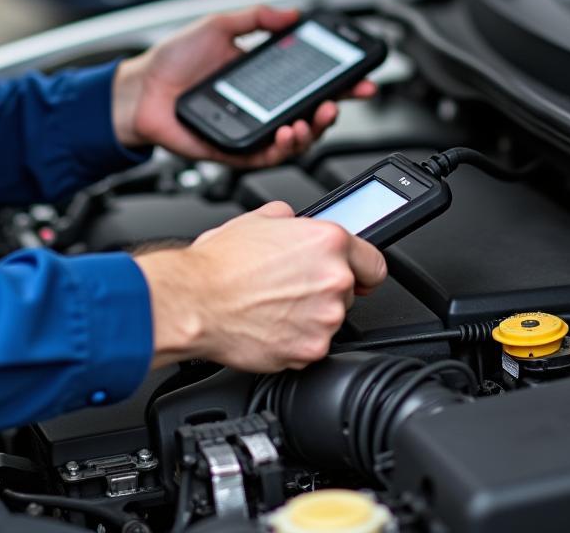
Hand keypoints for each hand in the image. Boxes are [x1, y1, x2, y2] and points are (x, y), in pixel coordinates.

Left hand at [111, 5, 376, 166]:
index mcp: (264, 80)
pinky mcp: (234, 151)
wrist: (139, 89)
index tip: (363, 78)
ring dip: (310, 132)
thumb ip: (256, 18)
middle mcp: (263, 108)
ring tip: (310, 120)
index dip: (341, 83)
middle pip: (311, 117)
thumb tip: (291, 14)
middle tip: (336, 103)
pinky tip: (287, 134)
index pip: (313, 83)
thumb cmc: (172, 61)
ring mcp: (251, 131)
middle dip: (332, 111)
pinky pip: (266, 156)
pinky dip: (283, 149)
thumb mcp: (219, 26)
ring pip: (295, 141)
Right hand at [135, 202, 387, 370]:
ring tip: (273, 305)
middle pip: (349, 292)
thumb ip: (292, 220)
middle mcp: (334, 279)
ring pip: (330, 319)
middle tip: (290, 286)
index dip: (362, 269)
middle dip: (323, 290)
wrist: (194, 301)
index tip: (355, 276)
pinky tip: (270, 324)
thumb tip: (296, 223)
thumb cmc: (220, 262)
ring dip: (309, 316)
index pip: (374, 263)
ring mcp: (324, 318)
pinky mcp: (309, 350)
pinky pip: (312, 346)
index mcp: (329, 242)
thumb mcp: (260, 218)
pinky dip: (295, 340)